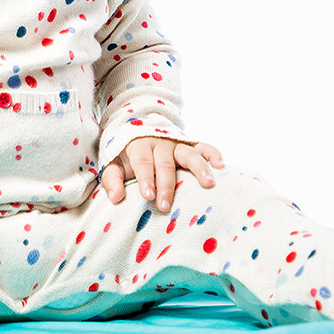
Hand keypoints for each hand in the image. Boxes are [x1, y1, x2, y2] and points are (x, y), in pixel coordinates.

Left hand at [100, 137, 225, 212]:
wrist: (138, 128)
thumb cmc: (125, 153)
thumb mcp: (113, 162)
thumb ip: (112, 179)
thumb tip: (115, 198)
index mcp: (139, 145)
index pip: (143, 162)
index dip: (145, 179)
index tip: (148, 196)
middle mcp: (160, 142)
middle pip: (165, 164)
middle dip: (166, 185)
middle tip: (165, 205)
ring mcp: (177, 143)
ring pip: (189, 154)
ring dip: (199, 168)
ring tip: (208, 184)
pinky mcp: (190, 145)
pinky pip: (204, 147)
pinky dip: (213, 153)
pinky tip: (221, 165)